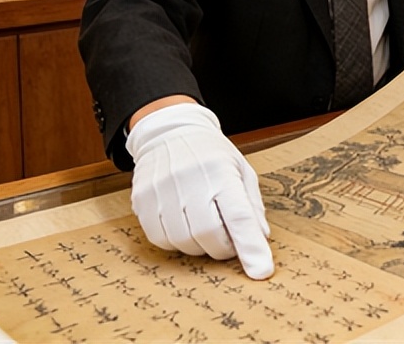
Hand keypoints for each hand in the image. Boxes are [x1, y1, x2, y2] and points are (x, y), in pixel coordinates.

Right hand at [126, 102, 273, 278]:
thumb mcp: (240, 170)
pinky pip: (160, 239)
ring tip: (204, 228)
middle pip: (209, 235)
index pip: (239, 215)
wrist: (170, 132)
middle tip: (227, 240)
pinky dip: (176, 241)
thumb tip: (260, 238)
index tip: (261, 271)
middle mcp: (191, 180)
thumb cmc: (211, 154)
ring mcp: (163, 190)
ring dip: (199, 246)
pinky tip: (183, 225)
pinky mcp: (143, 199)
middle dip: (223, 248)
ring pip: (184, 241)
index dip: (250, 246)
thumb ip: (252, 205)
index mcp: (221, 171)